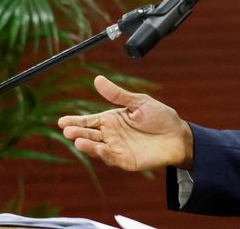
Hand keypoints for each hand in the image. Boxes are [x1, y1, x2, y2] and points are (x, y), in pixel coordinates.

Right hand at [58, 75, 192, 171]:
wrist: (178, 135)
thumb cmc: (160, 117)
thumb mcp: (139, 102)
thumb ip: (118, 95)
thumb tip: (97, 79)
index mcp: (112, 120)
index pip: (89, 120)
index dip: (75, 120)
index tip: (61, 121)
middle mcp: (111, 135)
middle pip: (89, 134)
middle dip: (77, 132)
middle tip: (67, 130)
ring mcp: (117, 148)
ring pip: (97, 148)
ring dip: (87, 145)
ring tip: (77, 140)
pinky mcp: (126, 160)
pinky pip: (112, 158)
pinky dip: (104, 154)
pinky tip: (98, 148)